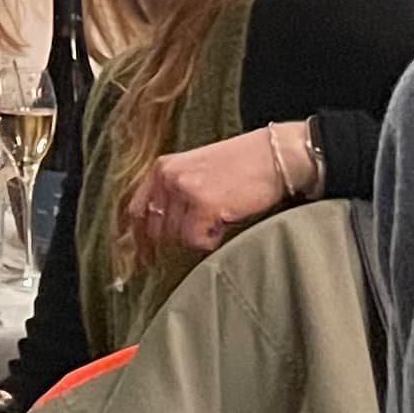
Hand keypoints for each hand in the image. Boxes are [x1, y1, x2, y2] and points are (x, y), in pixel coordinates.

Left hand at [124, 129, 290, 266]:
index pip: (137, 210)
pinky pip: (197, 241)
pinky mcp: (203, 205)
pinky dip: (213, 239)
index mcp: (162, 168)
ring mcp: (184, 190)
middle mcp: (167, 177)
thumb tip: (160, 228)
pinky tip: (226, 220)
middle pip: (158, 229)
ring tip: (220, 216)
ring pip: (179, 237)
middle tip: (201, 234)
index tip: (144, 256)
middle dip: (178, 239)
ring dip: (199, 236)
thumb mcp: (196, 171)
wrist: (276, 157)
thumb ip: (174, 192)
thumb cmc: (242, 165)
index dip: (140, 237)